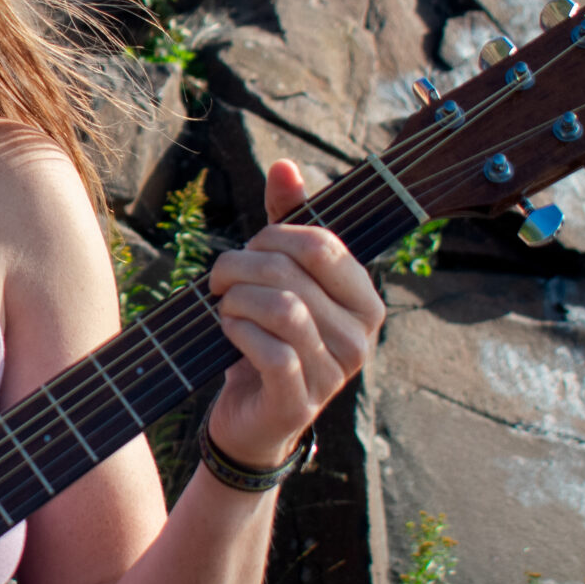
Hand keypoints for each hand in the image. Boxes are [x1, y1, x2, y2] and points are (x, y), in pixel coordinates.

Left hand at [199, 159, 385, 476]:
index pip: (322, 244)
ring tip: (223, 307)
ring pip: (281, 308)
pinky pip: (270, 350)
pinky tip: (227, 333)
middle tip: (219, 280)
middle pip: (292, 272)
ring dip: (236, 301)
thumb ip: (287, 223)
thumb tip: (286, 166)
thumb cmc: (269, 337)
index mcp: (365, 299)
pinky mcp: (300, 400)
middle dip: (241, 267)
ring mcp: (335, 373)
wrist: (252, 416)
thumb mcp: (281, 278)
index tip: (249, 248)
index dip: (273, 235)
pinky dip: (237, 333)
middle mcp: (361, 337)